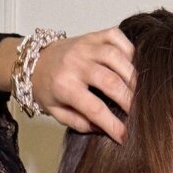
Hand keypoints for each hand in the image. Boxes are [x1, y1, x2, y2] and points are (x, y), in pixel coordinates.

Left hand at [31, 26, 136, 144]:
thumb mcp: (57, 113)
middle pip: (110, 82)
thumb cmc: (48, 89)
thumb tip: (105, 129)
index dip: (112, 124)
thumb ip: (80, 123)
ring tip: (138, 91)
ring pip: (116, 57)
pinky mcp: (92, 36)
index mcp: (64, 86)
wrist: (33, 62)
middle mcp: (75, 63)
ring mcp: (85, 46)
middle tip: (138, 114)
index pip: (94, 108)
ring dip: (132, 76)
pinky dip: (128, 50)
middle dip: (129, 101)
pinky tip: (130, 65)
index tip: (124, 136)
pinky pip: (116, 37)